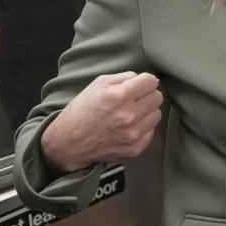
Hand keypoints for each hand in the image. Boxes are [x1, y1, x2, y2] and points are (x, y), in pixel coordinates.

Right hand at [40, 72, 162, 172]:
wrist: (68, 143)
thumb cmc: (83, 110)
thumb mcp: (98, 84)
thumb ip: (125, 77)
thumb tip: (146, 79)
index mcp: (117, 96)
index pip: (151, 81)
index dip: (145, 81)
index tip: (138, 85)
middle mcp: (128, 116)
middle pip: (157, 97)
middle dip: (146, 96)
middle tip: (133, 100)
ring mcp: (132, 134)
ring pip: (157, 114)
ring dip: (146, 112)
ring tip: (129, 114)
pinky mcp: (135, 148)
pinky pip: (151, 131)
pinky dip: (142, 128)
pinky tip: (127, 128)